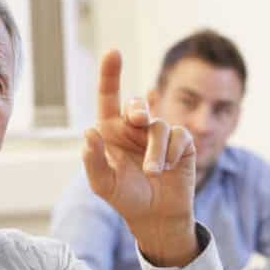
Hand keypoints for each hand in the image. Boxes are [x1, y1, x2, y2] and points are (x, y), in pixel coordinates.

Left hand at [84, 49, 199, 266]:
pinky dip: (171, 154)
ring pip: (158, 126)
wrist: (156, 216)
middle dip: (138, 108)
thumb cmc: (126, 198)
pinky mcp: (181, 142)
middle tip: (137, 119)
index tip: (113, 52)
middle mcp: (135, 128)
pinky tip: (168, 170)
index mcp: (111, 131)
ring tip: (151, 173)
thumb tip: (88, 133)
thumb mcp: (103, 184)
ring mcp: (159, 134)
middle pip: (137, 104)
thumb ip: (93, 160)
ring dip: (154, 152)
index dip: (110, 74)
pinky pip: (178, 137)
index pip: (108, 97)